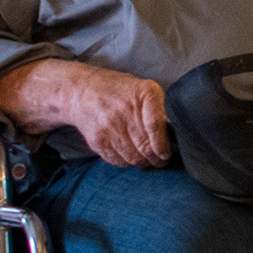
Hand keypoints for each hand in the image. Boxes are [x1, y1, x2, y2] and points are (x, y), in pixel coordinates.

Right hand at [0, 58, 169, 168]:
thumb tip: (169, 137)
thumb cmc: (120, 91)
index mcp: (144, 93)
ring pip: (133, 158)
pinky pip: (118, 161)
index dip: (162, 145)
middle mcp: (125, 109)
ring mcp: (109, 126)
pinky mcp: (97, 141)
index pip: (155, 125)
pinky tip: (130, 156)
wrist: (82, 92)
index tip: (166, 154)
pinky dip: (127, 162)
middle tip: (161, 162)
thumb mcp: (144, 89)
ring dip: (143, 163)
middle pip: (145, 147)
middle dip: (157, 159)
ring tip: (147, 160)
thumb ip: (158, 110)